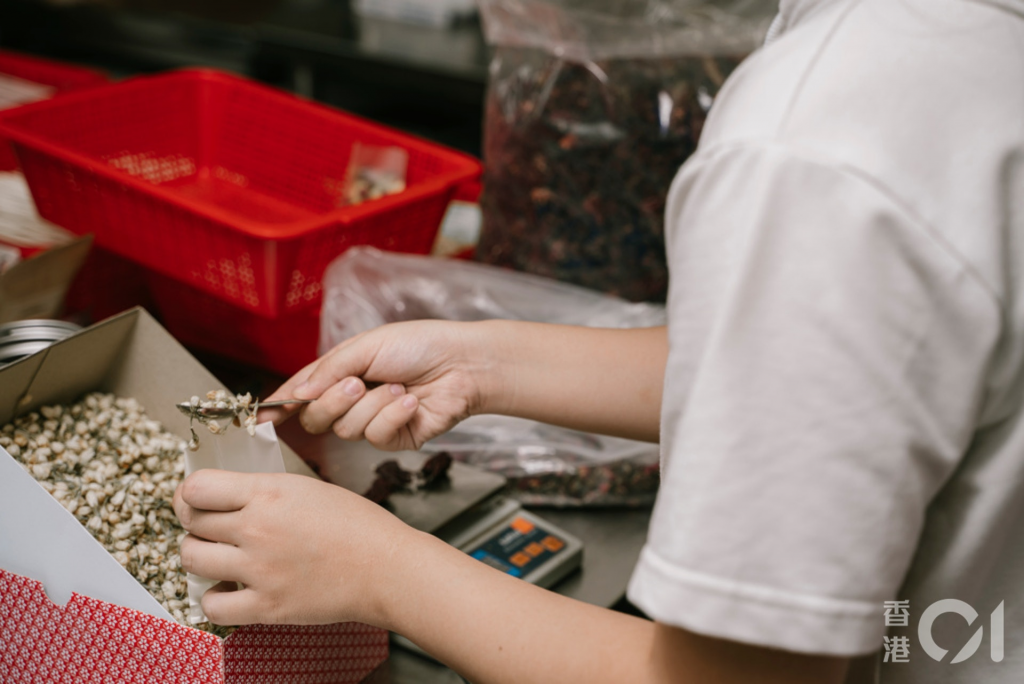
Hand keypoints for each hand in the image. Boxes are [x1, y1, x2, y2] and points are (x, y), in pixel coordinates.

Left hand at [173, 469, 419, 626]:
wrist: (386, 567)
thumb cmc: (356, 524)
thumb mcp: (307, 487)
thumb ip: (262, 490)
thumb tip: (223, 496)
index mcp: (269, 492)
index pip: (196, 488)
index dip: (190, 493)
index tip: (197, 499)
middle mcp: (257, 528)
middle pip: (191, 521)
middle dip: (196, 522)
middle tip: (211, 527)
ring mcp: (259, 569)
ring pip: (191, 558)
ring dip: (198, 555)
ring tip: (218, 555)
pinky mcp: (266, 606)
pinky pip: (212, 605)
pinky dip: (214, 597)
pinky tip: (230, 589)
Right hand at [261, 320, 506, 450]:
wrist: (462, 363)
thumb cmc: (418, 345)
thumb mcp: (366, 347)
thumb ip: (328, 370)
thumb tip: (296, 393)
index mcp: (340, 373)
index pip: (300, 392)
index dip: (279, 405)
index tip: (259, 418)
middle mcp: (351, 400)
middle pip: (315, 419)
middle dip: (333, 401)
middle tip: (357, 383)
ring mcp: (372, 422)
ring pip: (345, 430)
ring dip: (373, 405)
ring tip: (399, 386)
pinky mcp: (394, 439)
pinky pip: (375, 437)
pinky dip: (392, 416)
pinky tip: (411, 401)